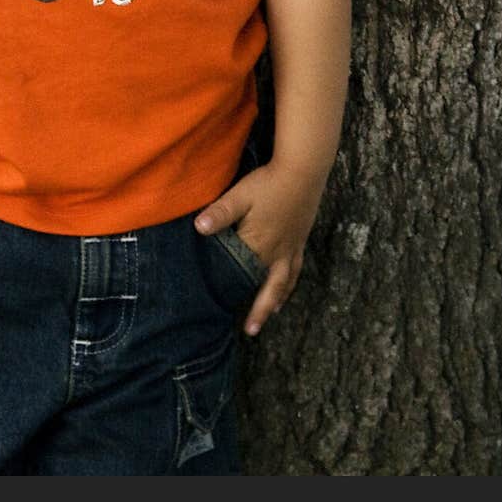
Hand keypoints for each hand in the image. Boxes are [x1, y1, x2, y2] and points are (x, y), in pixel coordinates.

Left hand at [194, 159, 326, 336]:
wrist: (303, 171)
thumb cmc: (269, 183)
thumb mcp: (240, 196)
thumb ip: (220, 213)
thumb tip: (198, 228)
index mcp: (259, 244)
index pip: (242, 272)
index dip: (232, 289)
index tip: (221, 308)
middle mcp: (277, 252)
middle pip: (267, 287)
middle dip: (259, 310)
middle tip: (251, 330)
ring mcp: (291, 247)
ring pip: (284, 282)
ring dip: (275, 300)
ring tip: (269, 314)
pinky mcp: (300, 239)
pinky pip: (296, 269)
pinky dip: (290, 283)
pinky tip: (287, 287)